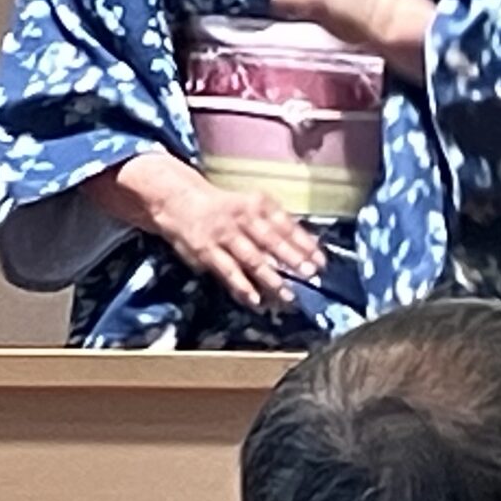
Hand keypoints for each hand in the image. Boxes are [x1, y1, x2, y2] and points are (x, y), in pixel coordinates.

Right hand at [139, 165, 323, 312]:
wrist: (178, 200)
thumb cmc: (224, 208)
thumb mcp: (250, 207)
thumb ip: (275, 225)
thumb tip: (307, 249)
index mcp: (258, 204)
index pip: (287, 225)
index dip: (305, 244)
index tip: (322, 262)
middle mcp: (242, 217)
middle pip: (272, 240)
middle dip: (293, 259)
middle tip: (311, 276)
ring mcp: (223, 234)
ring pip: (252, 258)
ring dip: (271, 278)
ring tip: (288, 295)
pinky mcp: (206, 250)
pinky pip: (227, 270)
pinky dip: (242, 286)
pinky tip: (255, 299)